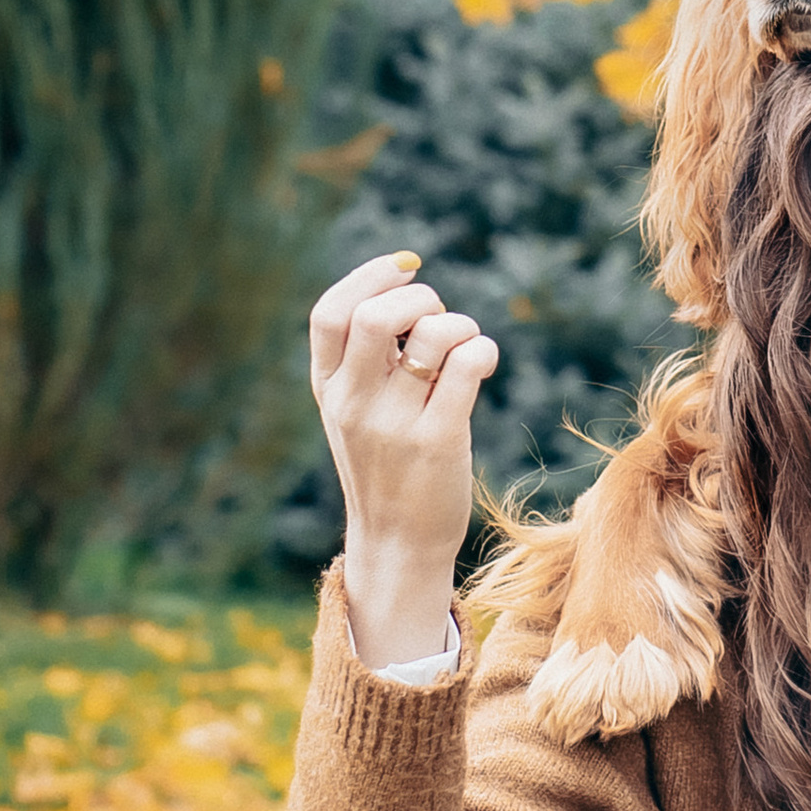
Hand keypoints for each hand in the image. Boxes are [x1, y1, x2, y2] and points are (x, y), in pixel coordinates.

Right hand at [308, 250, 498, 665]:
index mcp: (327, 389)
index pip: (328, 313)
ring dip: (459, 324)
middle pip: (372, 317)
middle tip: (435, 318)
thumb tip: (408, 291)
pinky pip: (467, 366)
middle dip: (417, 297)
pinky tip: (482, 362)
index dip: (368, 276)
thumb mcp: (355, 412)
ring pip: (429, 336)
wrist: (398, 542)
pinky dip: (483, 349)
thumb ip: (364, 360)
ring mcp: (393, 424)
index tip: (405, 267)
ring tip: (465, 346)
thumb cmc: (386, 465)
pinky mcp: (438, 441)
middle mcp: (353, 404)